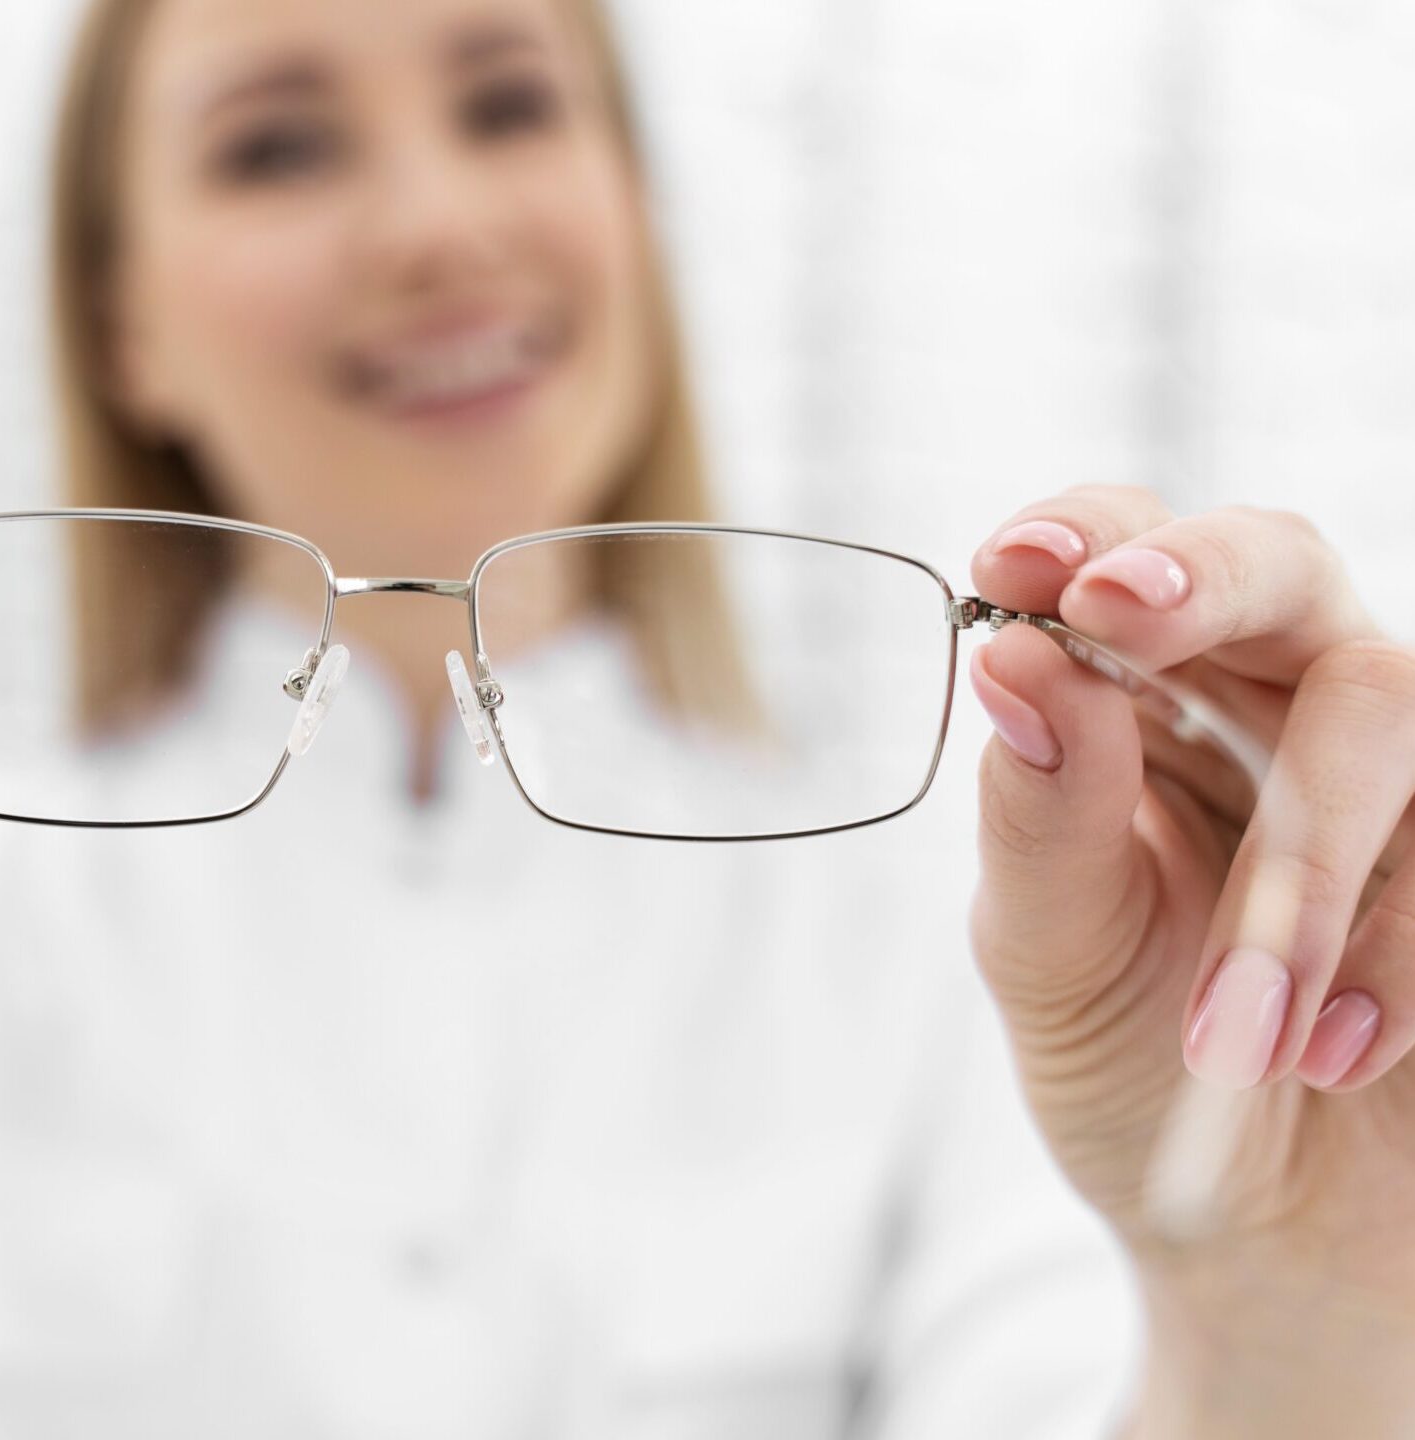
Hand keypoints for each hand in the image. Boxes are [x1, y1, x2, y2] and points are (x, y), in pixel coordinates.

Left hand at [966, 487, 1414, 1429]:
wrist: (1270, 1234)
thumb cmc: (1137, 1068)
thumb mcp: (1054, 959)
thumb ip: (1041, 817)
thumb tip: (1017, 662)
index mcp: (1140, 705)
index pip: (1118, 558)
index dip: (1083, 533)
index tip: (1022, 564)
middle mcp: (1272, 704)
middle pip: (1279, 565)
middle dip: (1204, 582)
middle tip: (1122, 613)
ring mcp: (1394, 777)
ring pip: (1387, 710)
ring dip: (1303, 871)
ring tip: (1241, 1033)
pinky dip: (1396, 957)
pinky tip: (1340, 1056)